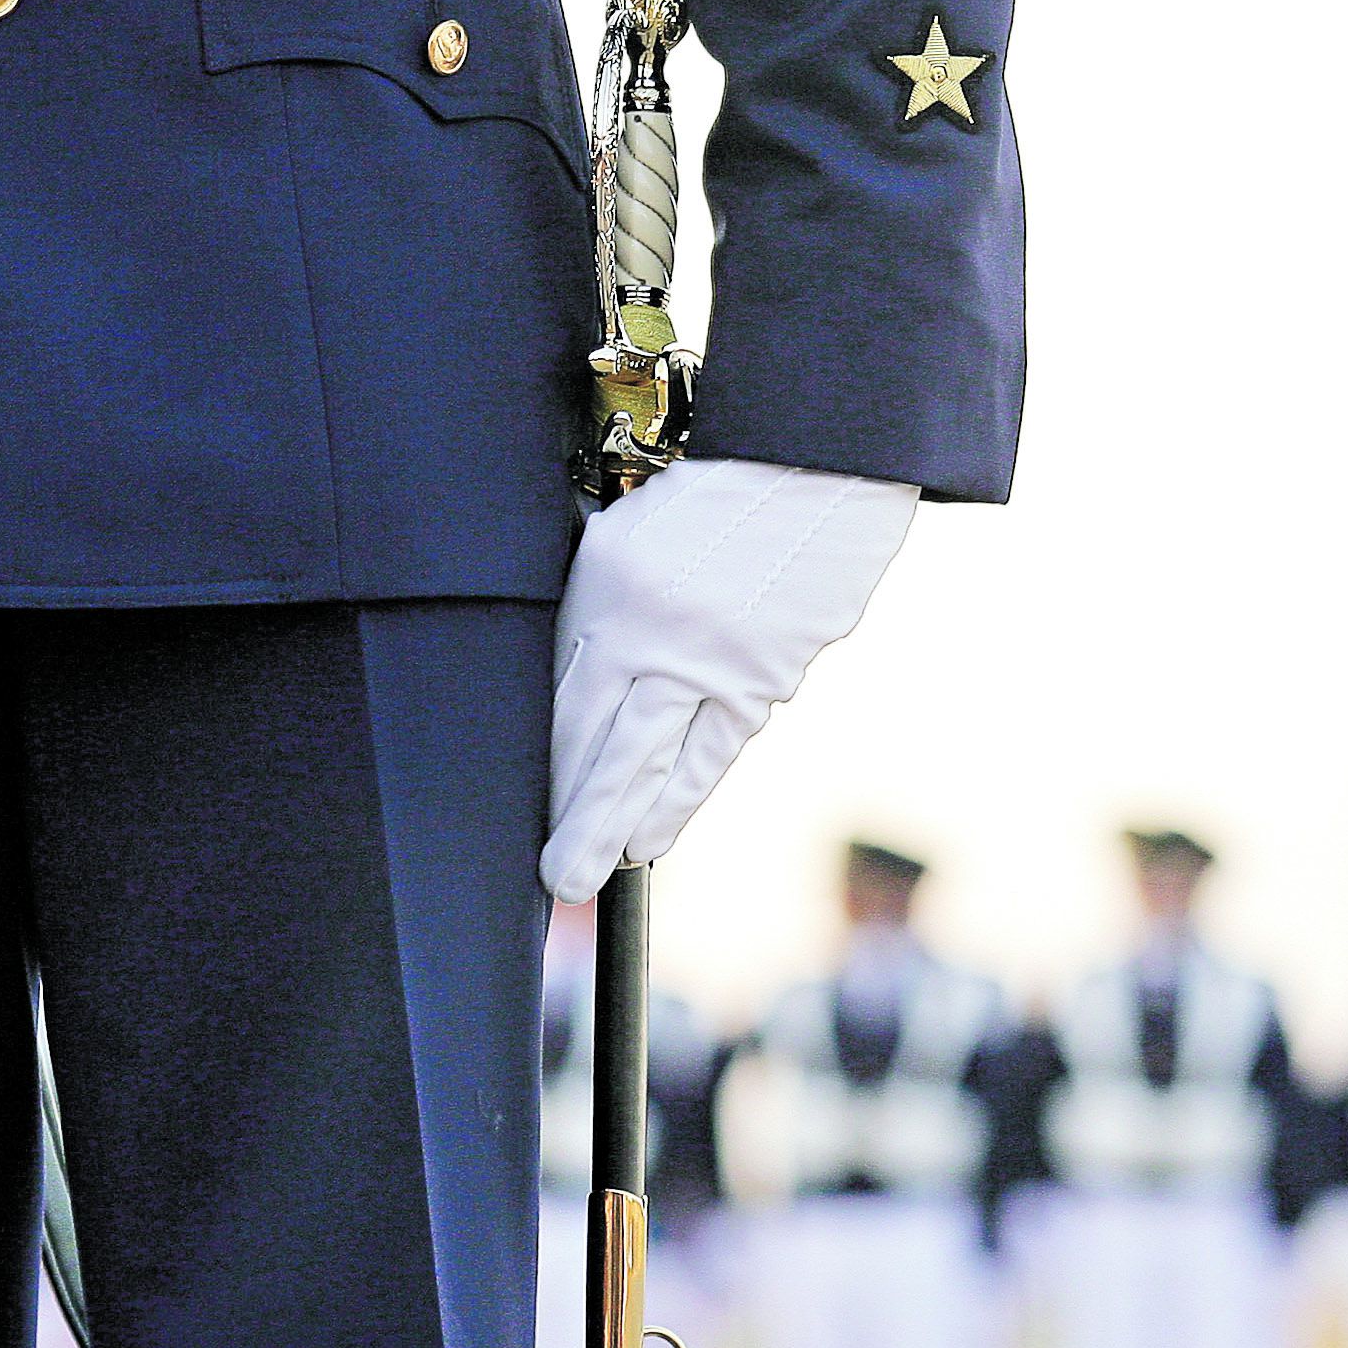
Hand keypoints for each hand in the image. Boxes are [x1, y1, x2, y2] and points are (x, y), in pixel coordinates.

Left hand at [541, 458, 915, 903]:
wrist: (816, 468)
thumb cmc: (712, 496)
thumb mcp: (625, 537)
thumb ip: (595, 611)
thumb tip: (570, 691)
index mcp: (610, 591)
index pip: (566, 703)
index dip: (549, 768)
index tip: (531, 811)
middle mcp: (658, 634)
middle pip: (604, 747)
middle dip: (578, 821)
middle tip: (558, 880)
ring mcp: (715, 662)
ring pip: (659, 763)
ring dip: (625, 825)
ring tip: (597, 870)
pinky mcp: (765, 677)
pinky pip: (713, 753)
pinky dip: (681, 799)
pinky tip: (654, 835)